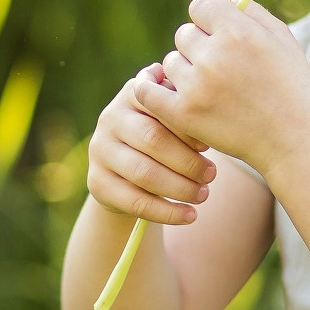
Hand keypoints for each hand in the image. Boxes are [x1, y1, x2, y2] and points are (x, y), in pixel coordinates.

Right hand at [87, 65, 216, 224]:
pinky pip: (135, 201)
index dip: (189, 130)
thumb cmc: (163, 136)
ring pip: (144, 173)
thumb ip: (186, 114)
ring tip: (203, 195)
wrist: (127, 170)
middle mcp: (110, 118)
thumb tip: (210, 131)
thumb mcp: (172, 119)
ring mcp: (100, 150)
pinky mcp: (97, 182)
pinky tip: (189, 216)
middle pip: (153, 139)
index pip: (163, 108)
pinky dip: (167, 212)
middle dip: (188, 161)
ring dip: (180, 187)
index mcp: (134, 93)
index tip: (210, 146)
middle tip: (212, 175)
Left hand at [138, 0, 309, 173]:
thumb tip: (224, 1)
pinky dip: (150, 86)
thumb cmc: (290, 86)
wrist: (292, 139)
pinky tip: (159, 87)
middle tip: (219, 66)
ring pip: (170, 62)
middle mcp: (213, 56)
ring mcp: (196, 86)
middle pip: (184, 34)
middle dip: (199, 46)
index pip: (200, 6)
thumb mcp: (283, 39)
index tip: (217, 31)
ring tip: (210, 88)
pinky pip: (148, 91)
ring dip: (185, 71)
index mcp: (237, 31)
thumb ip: (252, 12)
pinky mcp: (183, 114)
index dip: (209, 18)